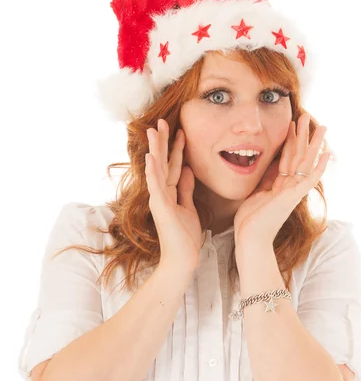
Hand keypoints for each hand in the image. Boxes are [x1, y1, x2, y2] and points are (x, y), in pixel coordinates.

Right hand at [145, 118, 201, 270]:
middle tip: (161, 121)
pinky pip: (156, 186)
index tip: (180, 130)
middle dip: (163, 141)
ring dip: (155, 149)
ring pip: (157, 169)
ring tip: (152, 131)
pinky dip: (153, 171)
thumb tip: (189, 170)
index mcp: (170, 193)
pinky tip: (151, 157)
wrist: (182, 259)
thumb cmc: (185, 237)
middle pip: (163, 162)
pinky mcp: (160, 207)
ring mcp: (159, 199)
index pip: (174, 166)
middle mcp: (162, 193)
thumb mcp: (189, 207)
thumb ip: (186, 189)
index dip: (177, 148)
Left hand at [233, 112, 331, 251]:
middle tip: (306, 116)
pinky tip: (326, 153)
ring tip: (322, 126)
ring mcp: (293, 192)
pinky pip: (309, 178)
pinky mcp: (293, 197)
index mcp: (279, 187)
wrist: (250, 239)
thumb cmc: (249, 222)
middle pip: (299, 156)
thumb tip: (263, 167)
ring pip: (306, 162)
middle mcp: (289, 188)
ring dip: (313, 144)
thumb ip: (262, 181)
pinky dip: (318, 166)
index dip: (289, 141)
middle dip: (303, 136)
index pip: (287, 159)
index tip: (291, 124)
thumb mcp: (254, 194)